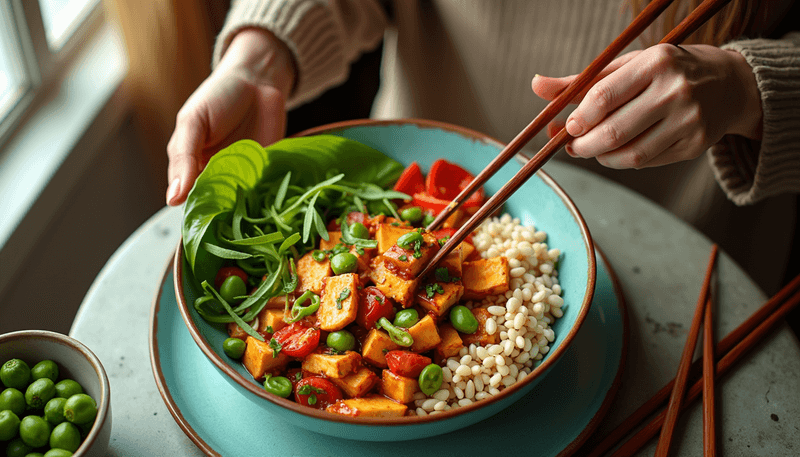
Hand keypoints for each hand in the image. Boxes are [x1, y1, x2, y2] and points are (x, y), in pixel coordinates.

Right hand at [166, 28, 295, 205]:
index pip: (188, 200)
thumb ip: (183, 157)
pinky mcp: (268, 175)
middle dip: (221, 216)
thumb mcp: (193, 122)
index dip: (194, 212)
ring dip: (244, 212)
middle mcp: (217, 177)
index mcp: (191, 168)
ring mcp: (244, 178)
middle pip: (216, 208)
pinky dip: (267, 202)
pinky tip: (268, 208)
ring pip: (241, 206)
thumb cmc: (219, 97)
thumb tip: (172, 198)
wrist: (258, 79)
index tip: (202, 221)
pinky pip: (266, 195)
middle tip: (227, 218)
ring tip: (247, 216)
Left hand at [531, 44, 761, 168]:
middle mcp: (676, 91)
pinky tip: (619, 152)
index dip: (579, 118)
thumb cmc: (665, 72)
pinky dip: (624, 161)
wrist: (729, 84)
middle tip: (572, 146)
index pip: (604, 96)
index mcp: (656, 63)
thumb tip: (536, 85)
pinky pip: (648, 162)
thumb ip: (582, 81)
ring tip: (592, 149)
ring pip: (631, 154)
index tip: (567, 127)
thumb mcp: (627, 66)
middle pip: (615, 131)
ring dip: (601, 158)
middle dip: (583, 146)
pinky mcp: (696, 144)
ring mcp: (689, 120)